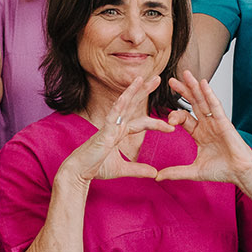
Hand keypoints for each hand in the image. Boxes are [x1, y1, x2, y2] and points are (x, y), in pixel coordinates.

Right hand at [55, 68, 167, 185]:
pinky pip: (111, 116)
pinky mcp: (103, 132)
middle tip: (157, 78)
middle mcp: (115, 126)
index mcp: (119, 132)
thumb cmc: (95, 167)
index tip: (172, 127)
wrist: (79, 172)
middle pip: (133, 105)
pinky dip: (118, 106)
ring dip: (132, 91)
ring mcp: (109, 126)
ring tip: (142, 78)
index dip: (156, 123)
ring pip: (122, 104)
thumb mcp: (123, 169)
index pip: (141, 123)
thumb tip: (154, 173)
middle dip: (144, 91)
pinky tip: (125, 96)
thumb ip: (139, 169)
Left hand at [151, 69, 251, 185]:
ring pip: (203, 101)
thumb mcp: (194, 171)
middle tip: (171, 81)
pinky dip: (209, 94)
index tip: (167, 120)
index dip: (174, 116)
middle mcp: (208, 125)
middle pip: (193, 104)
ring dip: (194, 87)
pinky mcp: (224, 122)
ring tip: (186, 74)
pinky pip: (215, 105)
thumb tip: (157, 177)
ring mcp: (216, 122)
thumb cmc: (223, 171)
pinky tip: (203, 83)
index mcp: (200, 134)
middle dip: (182, 92)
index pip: (184, 118)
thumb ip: (175, 172)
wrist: (240, 174)